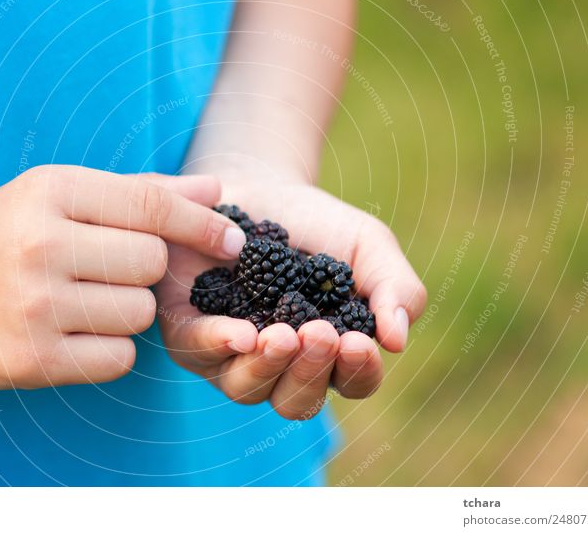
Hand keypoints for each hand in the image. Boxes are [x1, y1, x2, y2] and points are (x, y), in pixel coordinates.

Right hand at [0, 166, 244, 389]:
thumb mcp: (56, 195)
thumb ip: (139, 192)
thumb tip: (214, 188)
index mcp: (50, 191)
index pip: (152, 204)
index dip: (202, 224)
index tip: (232, 241)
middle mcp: (42, 245)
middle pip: (154, 265)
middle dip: (147, 271)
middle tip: (109, 271)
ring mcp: (35, 306)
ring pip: (141, 314)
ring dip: (129, 311)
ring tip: (85, 301)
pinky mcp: (31, 360)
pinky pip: (119, 358)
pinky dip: (110, 348)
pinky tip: (75, 333)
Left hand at [155, 182, 426, 419]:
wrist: (261, 186)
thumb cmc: (320, 226)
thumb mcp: (369, 247)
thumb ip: (394, 288)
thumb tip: (398, 340)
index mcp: (329, 355)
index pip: (352, 383)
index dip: (358, 372)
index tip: (357, 343)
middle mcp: (279, 365)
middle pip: (295, 400)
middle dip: (309, 372)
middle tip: (319, 334)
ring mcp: (231, 355)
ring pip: (245, 389)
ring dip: (266, 367)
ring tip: (282, 334)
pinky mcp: (188, 329)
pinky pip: (197, 350)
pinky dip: (218, 345)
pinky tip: (241, 332)